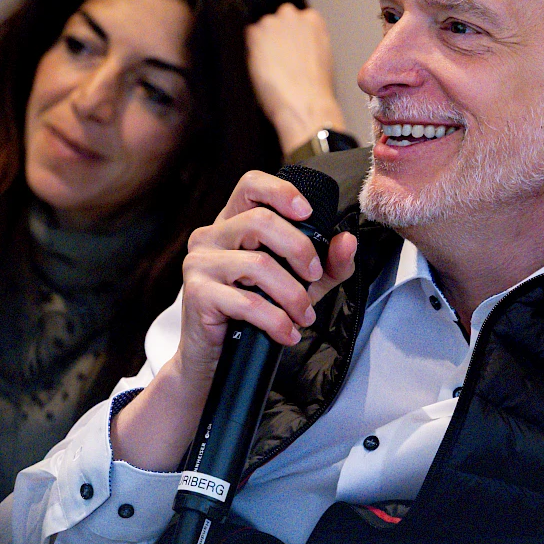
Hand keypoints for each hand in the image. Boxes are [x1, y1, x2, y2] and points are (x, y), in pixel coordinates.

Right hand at [112, 170, 356, 470]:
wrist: (215, 358)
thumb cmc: (254, 314)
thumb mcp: (300, 285)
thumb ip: (328, 264)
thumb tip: (347, 241)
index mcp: (233, 223)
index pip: (251, 185)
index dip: (281, 191)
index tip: (308, 213)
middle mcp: (211, 235)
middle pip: (261, 221)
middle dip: (299, 250)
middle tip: (314, 277)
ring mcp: (199, 263)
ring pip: (257, 265)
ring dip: (292, 295)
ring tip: (304, 316)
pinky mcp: (197, 294)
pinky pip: (247, 302)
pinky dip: (276, 320)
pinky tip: (287, 333)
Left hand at [245, 4, 347, 152]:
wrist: (304, 103)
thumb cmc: (315, 89)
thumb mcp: (321, 57)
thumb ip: (307, 42)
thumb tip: (295, 44)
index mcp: (313, 20)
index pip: (295, 19)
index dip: (290, 37)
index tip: (289, 51)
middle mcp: (292, 16)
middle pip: (276, 20)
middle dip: (275, 36)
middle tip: (277, 61)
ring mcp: (272, 22)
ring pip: (260, 29)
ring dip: (261, 45)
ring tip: (269, 68)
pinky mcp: (254, 34)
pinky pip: (246, 38)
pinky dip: (250, 52)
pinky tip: (260, 70)